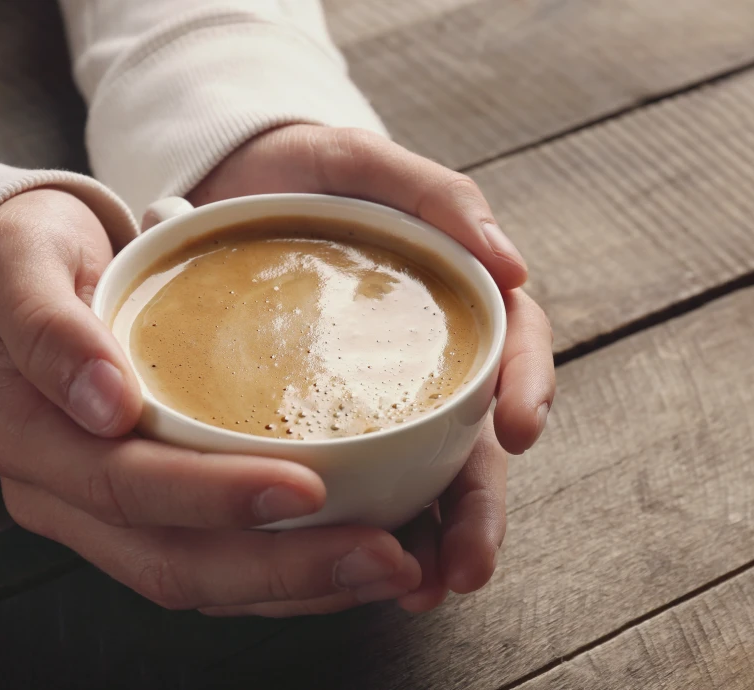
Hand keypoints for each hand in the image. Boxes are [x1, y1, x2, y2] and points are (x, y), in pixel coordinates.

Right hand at [0, 189, 421, 611]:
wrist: (14, 278)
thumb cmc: (22, 260)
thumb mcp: (16, 263)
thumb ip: (48, 327)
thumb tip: (106, 401)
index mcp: (30, 438)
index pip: (127, 487)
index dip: (216, 498)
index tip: (309, 488)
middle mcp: (64, 494)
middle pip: (173, 560)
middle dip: (282, 568)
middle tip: (382, 555)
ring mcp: (104, 514)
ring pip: (201, 579)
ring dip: (297, 585)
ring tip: (390, 566)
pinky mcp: (144, 513)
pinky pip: (215, 563)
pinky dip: (284, 574)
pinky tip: (349, 557)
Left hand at [189, 126, 555, 614]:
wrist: (227, 191)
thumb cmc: (308, 173)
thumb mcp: (365, 162)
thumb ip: (436, 194)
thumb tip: (513, 262)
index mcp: (453, 299)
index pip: (512, 347)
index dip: (526, 388)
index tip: (516, 431)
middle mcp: (425, 357)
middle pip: (472, 440)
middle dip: (479, 508)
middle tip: (468, 563)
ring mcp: (379, 394)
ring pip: (424, 478)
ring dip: (432, 540)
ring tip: (422, 589)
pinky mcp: (327, 418)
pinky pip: (359, 479)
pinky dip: (367, 528)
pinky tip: (360, 569)